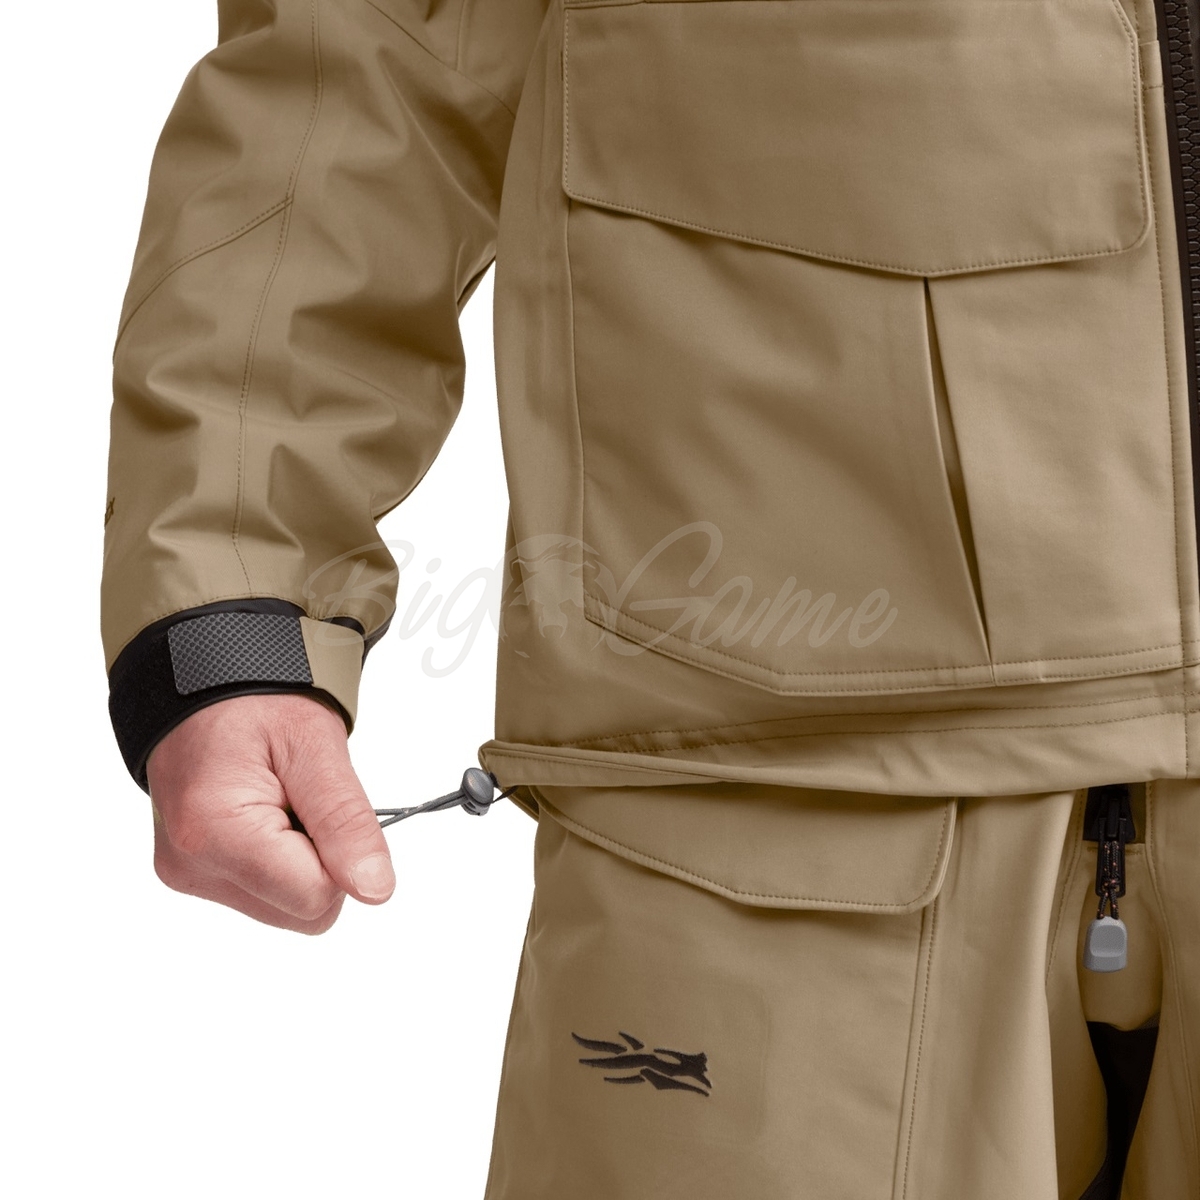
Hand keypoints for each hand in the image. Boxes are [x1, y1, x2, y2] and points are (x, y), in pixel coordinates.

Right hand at [145, 693, 394, 933]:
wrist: (204, 684)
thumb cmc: (256, 702)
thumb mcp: (316, 746)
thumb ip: (345, 821)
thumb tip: (376, 890)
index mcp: (213, 832)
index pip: (315, 896)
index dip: (340, 853)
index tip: (322, 801)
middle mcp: (190, 865)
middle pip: (301, 911)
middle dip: (322, 861)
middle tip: (303, 798)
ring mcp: (187, 874)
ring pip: (285, 908)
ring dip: (301, 862)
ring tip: (282, 801)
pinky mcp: (192, 874)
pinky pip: (263, 894)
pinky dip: (279, 862)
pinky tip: (266, 816)